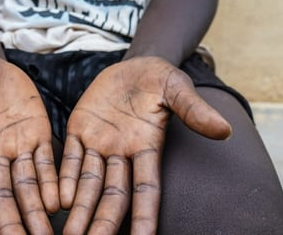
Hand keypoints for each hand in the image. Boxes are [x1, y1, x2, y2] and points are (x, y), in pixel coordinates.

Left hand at [59, 56, 230, 233]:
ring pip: (88, 182)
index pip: (147, 188)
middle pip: (114, 195)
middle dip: (104, 221)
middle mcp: (122, 152)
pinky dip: (64, 177)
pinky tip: (57, 200)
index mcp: (148, 146)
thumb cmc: (161, 78)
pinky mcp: (79, 129)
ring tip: (70, 234)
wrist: (134, 64)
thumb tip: (225, 130)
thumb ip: (195, 110)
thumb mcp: (178, 88)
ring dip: (80, 208)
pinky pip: (69, 157)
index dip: (145, 216)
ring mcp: (99, 142)